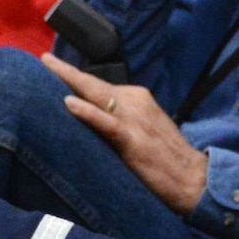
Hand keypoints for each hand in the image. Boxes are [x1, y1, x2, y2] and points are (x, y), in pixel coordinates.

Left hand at [43, 54, 210, 214]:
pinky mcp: (133, 140)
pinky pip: (106, 123)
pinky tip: (69, 103)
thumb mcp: (145, 130)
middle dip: (67, 71)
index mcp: (138, 99)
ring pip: (98, 95)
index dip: (76, 77)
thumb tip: (95, 119)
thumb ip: (122, 121)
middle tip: (44, 59)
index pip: (101, 85)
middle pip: (95, 83)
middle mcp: (136, 102)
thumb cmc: (167, 159)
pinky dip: (87, 112)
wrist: (193, 179)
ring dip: (71, 81)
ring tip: (48, 68)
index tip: (55, 67)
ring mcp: (135, 120)